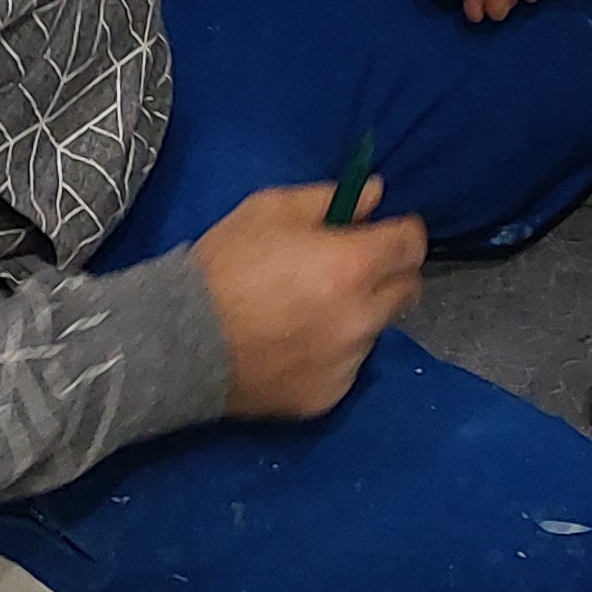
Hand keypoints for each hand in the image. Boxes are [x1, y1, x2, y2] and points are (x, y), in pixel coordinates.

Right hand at [192, 180, 426, 418]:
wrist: (178, 344)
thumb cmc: (224, 265)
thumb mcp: (270, 209)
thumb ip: (330, 199)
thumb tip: (374, 195)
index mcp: (352, 266)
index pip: (413, 244)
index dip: (401, 232)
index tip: (383, 232)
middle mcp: (362, 318)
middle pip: (408, 289)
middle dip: (389, 273)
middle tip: (351, 269)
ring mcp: (347, 363)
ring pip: (376, 329)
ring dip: (358, 314)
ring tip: (308, 311)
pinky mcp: (328, 396)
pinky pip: (347, 366)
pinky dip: (332, 352)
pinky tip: (293, 344)